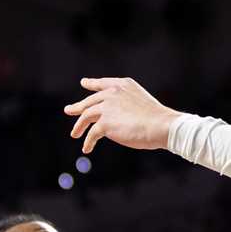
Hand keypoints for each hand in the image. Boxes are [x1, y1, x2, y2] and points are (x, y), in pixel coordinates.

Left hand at [64, 77, 182, 154]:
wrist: (161, 125)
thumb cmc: (156, 118)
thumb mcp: (139, 102)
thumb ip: (125, 105)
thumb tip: (112, 119)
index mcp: (123, 85)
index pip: (103, 83)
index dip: (92, 83)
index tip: (84, 83)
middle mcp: (112, 93)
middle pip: (90, 101)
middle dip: (78, 107)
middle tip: (69, 110)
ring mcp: (107, 107)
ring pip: (86, 116)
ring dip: (79, 126)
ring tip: (75, 134)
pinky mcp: (105, 123)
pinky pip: (92, 133)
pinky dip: (88, 142)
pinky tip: (87, 148)